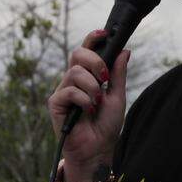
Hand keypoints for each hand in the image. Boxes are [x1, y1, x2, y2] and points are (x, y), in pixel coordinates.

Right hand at [47, 30, 130, 169]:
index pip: (86, 51)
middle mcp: (73, 80)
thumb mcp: (117, 96)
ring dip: (92, 87)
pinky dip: (84, 99)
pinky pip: (69, 90)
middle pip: (77, 54)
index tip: (104, 33)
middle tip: (106, 78)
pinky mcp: (56, 104)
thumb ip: (118, 74)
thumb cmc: (106, 125)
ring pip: (75, 72)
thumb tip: (125, 51)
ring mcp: (63, 91)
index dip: (92, 39)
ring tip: (98, 102)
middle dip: (95, 61)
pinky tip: (88, 111)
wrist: (98, 149)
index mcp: (87, 76)